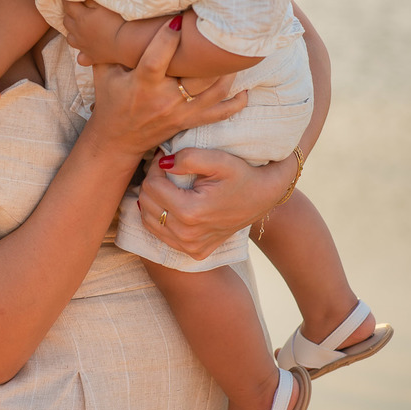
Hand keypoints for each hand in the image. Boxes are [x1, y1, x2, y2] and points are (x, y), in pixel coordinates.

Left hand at [63, 0, 124, 66]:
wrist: (127, 42)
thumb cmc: (118, 20)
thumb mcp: (103, 4)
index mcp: (81, 18)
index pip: (68, 5)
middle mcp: (78, 32)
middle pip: (66, 21)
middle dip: (69, 13)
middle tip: (77, 9)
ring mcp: (83, 46)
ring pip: (69, 38)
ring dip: (72, 31)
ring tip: (80, 28)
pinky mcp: (91, 57)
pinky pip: (81, 57)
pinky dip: (81, 52)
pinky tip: (86, 49)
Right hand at [85, 17, 246, 158]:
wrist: (117, 141)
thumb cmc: (111, 101)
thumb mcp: (105, 73)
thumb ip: (110, 49)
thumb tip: (111, 16)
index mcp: (143, 84)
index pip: (158, 58)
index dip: (169, 37)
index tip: (179, 17)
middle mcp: (166, 99)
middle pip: (197, 74)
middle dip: (210, 52)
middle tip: (220, 27)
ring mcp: (182, 112)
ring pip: (216, 90)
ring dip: (229, 71)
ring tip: (233, 50)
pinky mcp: (191, 121)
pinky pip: (221, 113)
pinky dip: (237, 102)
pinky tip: (245, 88)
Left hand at [136, 146, 288, 259]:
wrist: (264, 198)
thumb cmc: (242, 175)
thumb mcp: (219, 159)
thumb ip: (189, 157)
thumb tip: (162, 163)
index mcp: (191, 212)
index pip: (151, 186)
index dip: (155, 167)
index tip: (165, 157)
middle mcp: (187, 235)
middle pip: (146, 203)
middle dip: (152, 182)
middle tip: (166, 169)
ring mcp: (190, 247)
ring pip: (148, 220)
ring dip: (153, 200)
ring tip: (167, 184)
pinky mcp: (194, 252)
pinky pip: (161, 234)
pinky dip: (160, 217)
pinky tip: (171, 202)